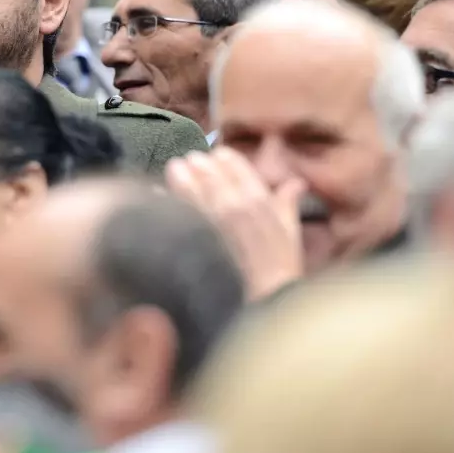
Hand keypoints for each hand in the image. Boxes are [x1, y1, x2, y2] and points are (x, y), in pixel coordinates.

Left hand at [166, 148, 304, 299]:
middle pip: (208, 170)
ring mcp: (211, 218)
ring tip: (174, 168)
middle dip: (197, 163)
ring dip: (180, 174)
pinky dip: (165, 198)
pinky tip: (157, 193)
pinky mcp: (195, 234)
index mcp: (258, 197)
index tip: (216, 156)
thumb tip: (295, 183)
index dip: (223, 158)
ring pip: (189, 185)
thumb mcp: (291, 230)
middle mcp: (233, 202)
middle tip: (189, 160)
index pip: (235, 164)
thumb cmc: (282, 265)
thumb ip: (288, 202)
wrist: (266, 296)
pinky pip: (176, 209)